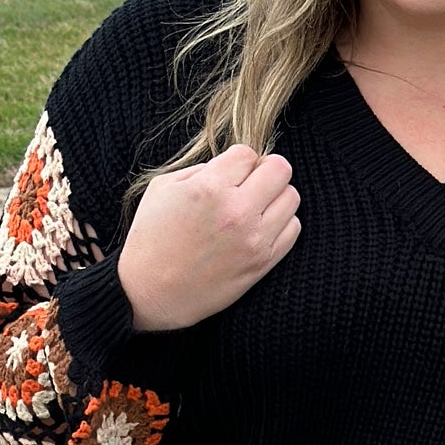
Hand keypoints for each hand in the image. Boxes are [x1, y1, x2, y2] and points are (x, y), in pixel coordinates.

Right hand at [117, 145, 300, 332]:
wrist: (151, 291)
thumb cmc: (152, 237)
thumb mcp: (164, 188)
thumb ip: (202, 170)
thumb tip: (233, 166)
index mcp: (209, 187)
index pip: (248, 153)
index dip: (239, 160)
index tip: (230, 173)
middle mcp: (236, 211)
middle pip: (280, 169)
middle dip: (266, 171)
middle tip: (250, 183)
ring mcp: (254, 238)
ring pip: (291, 197)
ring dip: (276, 197)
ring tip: (255, 207)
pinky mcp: (263, 261)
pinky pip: (293, 228)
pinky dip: (281, 223)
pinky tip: (259, 227)